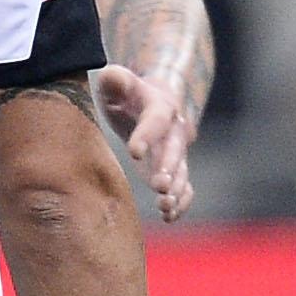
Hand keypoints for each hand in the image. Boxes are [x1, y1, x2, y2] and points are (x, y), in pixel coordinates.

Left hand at [94, 66, 195, 221]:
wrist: (152, 100)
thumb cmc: (126, 92)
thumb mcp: (118, 80)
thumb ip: (115, 79)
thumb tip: (111, 77)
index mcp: (159, 106)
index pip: (155, 120)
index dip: (146, 135)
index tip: (134, 152)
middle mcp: (174, 131)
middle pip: (174, 150)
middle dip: (168, 168)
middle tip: (160, 186)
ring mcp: (176, 152)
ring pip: (181, 172)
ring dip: (176, 191)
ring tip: (165, 206)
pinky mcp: (172, 169)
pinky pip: (183, 187)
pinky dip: (180, 202)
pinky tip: (169, 217)